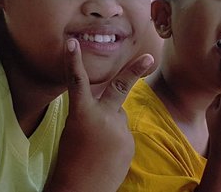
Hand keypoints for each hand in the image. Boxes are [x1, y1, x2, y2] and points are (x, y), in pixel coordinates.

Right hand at [46, 39, 153, 191]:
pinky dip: (116, 139)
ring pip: (119, 117)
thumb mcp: (74, 130)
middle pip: (120, 88)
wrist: (80, 190)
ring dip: (111, 125)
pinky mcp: (130, 143)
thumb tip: (116, 109)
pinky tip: (107, 154)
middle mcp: (104, 118)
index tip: (72, 43)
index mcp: (81, 114)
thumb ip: (95, 114)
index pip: (77, 82)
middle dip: (136, 70)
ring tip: (98, 146)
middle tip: (149, 57)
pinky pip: (124, 133)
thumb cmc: (70, 159)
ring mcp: (120, 131)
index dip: (73, 61)